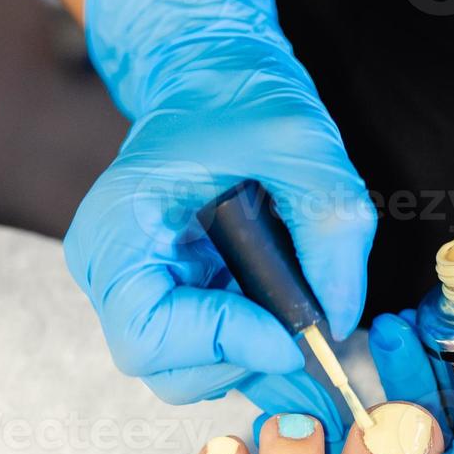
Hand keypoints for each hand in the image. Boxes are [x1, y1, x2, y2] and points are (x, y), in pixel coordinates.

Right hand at [65, 0, 375, 453]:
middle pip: (166, 370)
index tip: (290, 334)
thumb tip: (340, 318)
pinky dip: (254, 353)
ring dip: (252, 357)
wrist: (211, 78)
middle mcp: (113, 274)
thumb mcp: (301, 145)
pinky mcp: (170, 305)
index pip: (148, 335)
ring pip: (188, 375)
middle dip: (242, 358)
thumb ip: (331, 227)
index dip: (222, 344)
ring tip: (292, 307)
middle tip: (298, 326)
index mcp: (116, 232)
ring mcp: (137, 294)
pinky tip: (285, 319)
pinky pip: (208, 358)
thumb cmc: (238, 98)